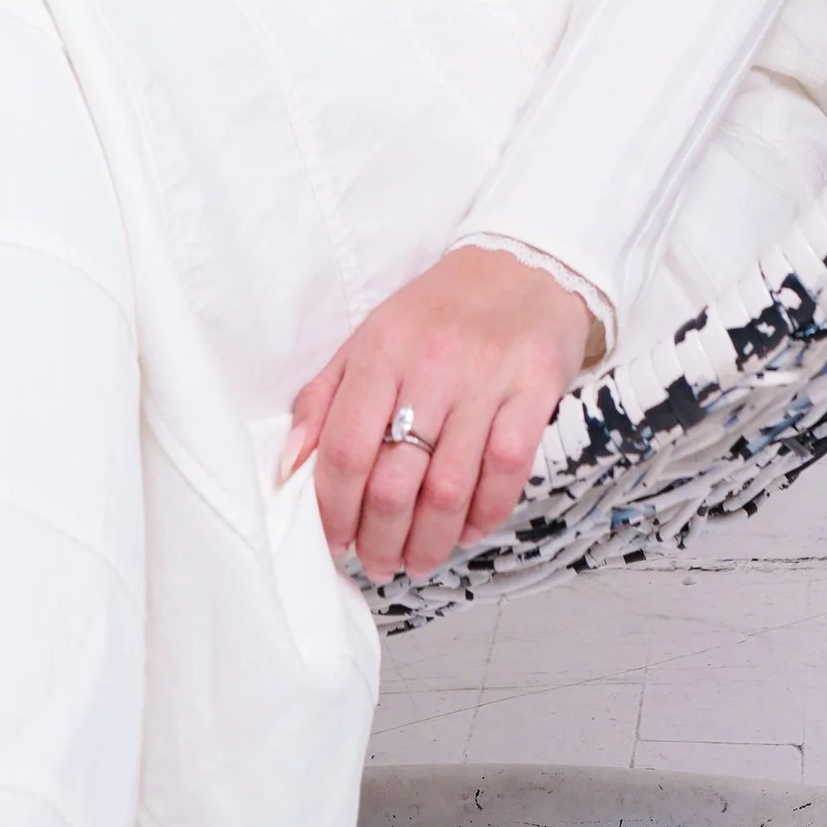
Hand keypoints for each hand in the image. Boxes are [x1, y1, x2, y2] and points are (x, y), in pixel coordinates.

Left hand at [281, 245, 593, 580]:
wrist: (521, 263)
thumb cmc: (436, 312)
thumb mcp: (369, 337)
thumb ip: (324, 398)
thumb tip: (291, 466)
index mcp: (382, 348)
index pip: (346, 448)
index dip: (335, 509)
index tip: (335, 540)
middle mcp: (432, 363)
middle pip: (396, 481)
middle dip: (380, 539)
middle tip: (376, 562)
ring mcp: (486, 379)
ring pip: (450, 489)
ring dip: (430, 542)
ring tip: (416, 561)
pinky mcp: (534, 390)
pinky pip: (506, 472)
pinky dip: (485, 515)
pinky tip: (468, 531)